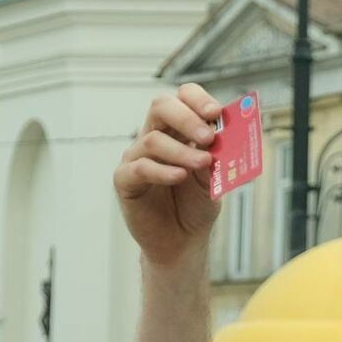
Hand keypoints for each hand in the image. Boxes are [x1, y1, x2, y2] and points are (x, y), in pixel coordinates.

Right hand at [115, 84, 221, 266]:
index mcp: (177, 130)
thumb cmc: (196, 208)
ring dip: (181, 151)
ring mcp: (136, 157)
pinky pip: (140, 168)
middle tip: (209, 136)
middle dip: (187, 117)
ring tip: (203, 164)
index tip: (216, 113)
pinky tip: (180, 176)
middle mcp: (154, 137)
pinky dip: (162, 171)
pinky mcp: (125, 181)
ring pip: (153, 139)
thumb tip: (214, 137)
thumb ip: (212, 157)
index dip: (197, 99)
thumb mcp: (212, 180)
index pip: (182, 98)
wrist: (182, 243)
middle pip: (161, 107)